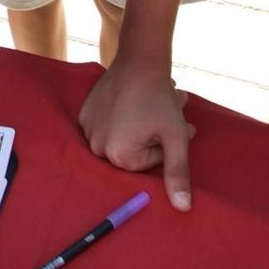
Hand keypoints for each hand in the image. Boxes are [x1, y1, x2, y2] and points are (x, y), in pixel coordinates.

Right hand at [79, 60, 196, 211]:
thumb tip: (183, 209)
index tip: (167, 125)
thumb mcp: (175, 137)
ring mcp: (87, 129)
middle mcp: (97, 147)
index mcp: (118, 156)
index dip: (163, 144)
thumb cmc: (159, 98)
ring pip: (123, 137)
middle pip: (134, 151)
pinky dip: (122, 117)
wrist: (139, 60)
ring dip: (140, 125)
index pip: (149, 163)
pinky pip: (108, 126)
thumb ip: (178, 173)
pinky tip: (132, 101)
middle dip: (154, 135)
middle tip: (165, 112)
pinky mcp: (85, 114)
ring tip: (151, 104)